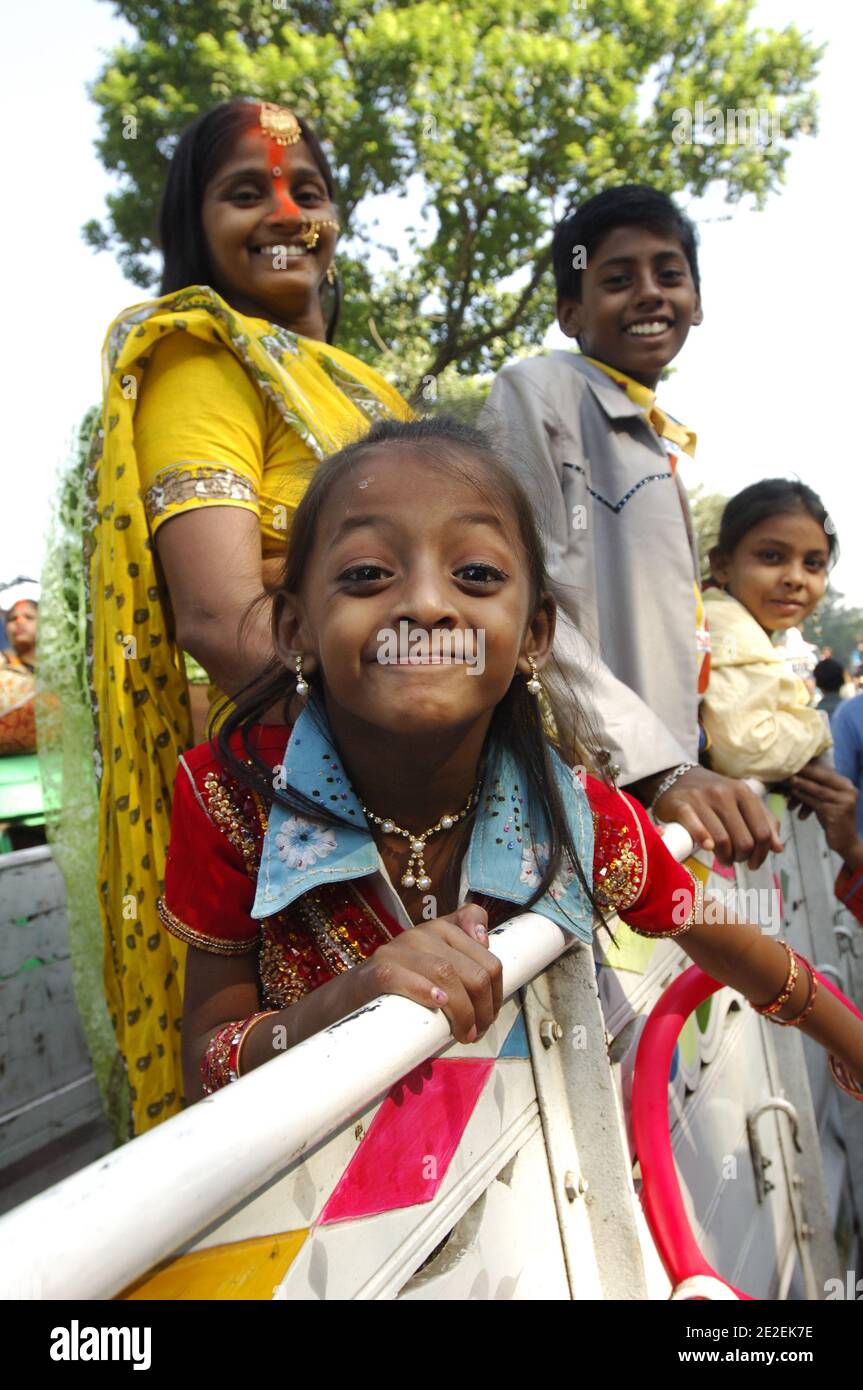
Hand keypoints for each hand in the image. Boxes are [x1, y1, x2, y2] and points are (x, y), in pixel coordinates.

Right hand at [352, 904, 502, 1043]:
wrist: (356, 994)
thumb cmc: (407, 985)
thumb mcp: (441, 967)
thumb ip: (468, 956)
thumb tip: (488, 944)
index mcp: (444, 930)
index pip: (487, 955)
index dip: (496, 989)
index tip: (489, 1011)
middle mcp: (424, 933)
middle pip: (473, 971)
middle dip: (483, 1009)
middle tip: (476, 1032)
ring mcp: (399, 949)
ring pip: (446, 973)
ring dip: (463, 1012)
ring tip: (463, 1034)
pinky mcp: (378, 969)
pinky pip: (404, 977)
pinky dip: (424, 990)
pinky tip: (437, 1004)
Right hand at [652, 765, 781, 868]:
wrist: (678, 778)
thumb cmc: (715, 795)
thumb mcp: (743, 802)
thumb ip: (764, 822)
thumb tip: (778, 848)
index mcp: (743, 792)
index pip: (762, 832)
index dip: (761, 854)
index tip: (754, 863)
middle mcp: (724, 793)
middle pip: (743, 841)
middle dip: (741, 857)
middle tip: (735, 859)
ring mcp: (701, 799)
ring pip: (722, 840)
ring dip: (725, 857)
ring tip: (723, 859)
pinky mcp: (680, 806)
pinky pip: (696, 828)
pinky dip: (703, 840)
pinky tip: (707, 848)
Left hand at [788, 761, 862, 868]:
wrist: (846, 842)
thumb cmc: (833, 820)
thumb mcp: (829, 801)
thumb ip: (821, 788)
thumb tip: (799, 774)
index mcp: (847, 786)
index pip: (828, 772)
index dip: (811, 766)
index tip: (796, 760)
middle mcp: (849, 792)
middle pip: (824, 778)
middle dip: (806, 772)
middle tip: (789, 766)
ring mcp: (844, 802)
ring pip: (818, 790)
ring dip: (801, 784)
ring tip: (788, 779)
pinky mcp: (836, 814)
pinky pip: (815, 802)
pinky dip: (803, 797)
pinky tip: (793, 794)